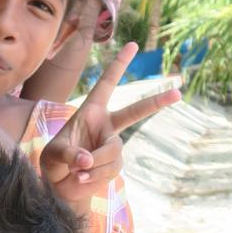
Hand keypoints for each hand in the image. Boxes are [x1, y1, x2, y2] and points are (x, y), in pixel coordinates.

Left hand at [38, 43, 182, 208]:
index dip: (119, 65)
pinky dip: (95, 176)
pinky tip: (82, 179)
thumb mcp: (53, 155)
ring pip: (113, 151)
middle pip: (135, 111)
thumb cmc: (54, 163)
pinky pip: (110, 168)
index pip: (106, 84)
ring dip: (95, 163)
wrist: (62, 187)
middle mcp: (105, 125)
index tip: (133, 45)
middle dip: (156, 102)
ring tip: (77, 172)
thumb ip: (68, 154)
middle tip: (178, 92)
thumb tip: (87, 160)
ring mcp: (112, 144)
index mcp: (90, 111)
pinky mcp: (115, 163)